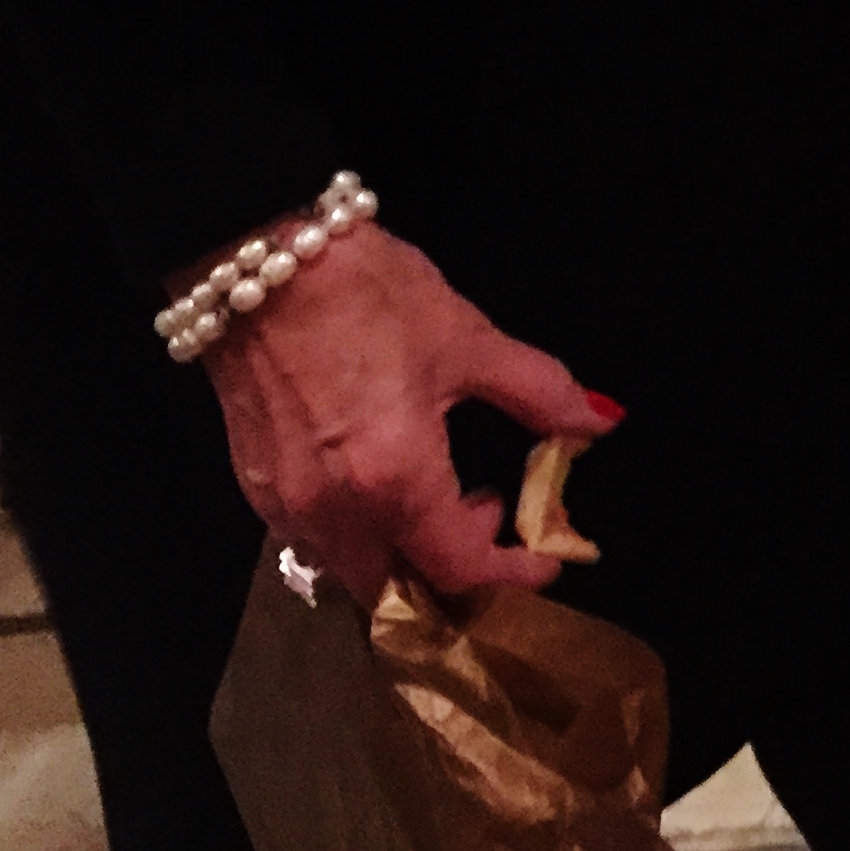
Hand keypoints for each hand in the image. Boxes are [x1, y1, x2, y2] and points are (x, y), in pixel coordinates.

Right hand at [194, 221, 619, 597]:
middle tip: (488, 517)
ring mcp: (283, 504)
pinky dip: (358, 532)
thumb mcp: (469, 340)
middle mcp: (331, 512)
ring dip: (400, 555)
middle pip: (394, 590)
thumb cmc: (368, 295)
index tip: (543, 559)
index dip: (510, 574)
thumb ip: (539, 392)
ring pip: (349, 569)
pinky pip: (312, 539)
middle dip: (449, 576)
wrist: (258, 260)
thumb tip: (596, 422)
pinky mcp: (253, 485)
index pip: (458, 568)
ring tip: (443, 495)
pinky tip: (384, 480)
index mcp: (393, 482)